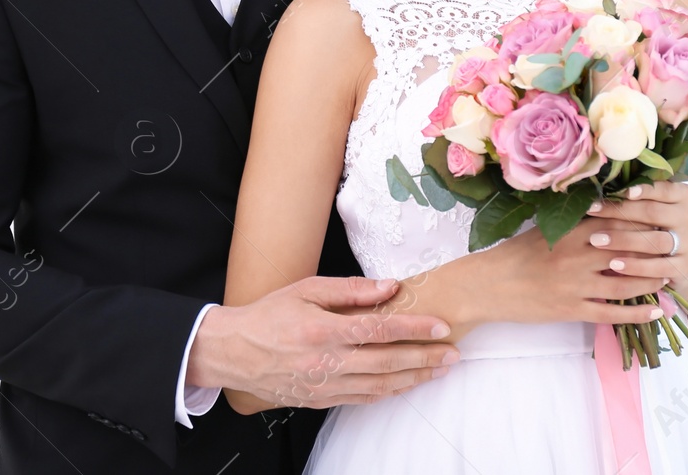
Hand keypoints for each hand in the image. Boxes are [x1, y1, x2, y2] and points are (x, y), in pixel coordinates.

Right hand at [191, 275, 459, 413]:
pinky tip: (406, 384)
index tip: (440, 326)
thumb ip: (350, 289)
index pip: (380, 329)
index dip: (414, 329)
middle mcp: (328, 362)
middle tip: (454, 354)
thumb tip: (389, 287)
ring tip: (440, 370)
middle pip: (387, 362)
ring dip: (414, 378)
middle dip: (425, 358)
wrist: (233, 353)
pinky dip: (389, 393)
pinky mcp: (321, 400)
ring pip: (380, 386)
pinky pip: (363, 399)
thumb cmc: (269, 315)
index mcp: (324, 330)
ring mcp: (325, 386)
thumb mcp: (306, 289)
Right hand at [425, 214, 671, 336]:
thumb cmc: (516, 254)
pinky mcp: (572, 310)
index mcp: (571, 231)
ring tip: (669, 279)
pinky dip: (637, 314)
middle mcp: (578, 256)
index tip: (664, 219)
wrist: (490, 285)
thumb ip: (574, 221)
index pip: (618, 222)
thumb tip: (605, 209)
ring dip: (652, 281)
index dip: (644, 221)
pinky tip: (656, 312)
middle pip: (628, 251)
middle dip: (655, 250)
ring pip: (627, 283)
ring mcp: (576, 285)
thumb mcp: (544, 229)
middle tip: (676, 248)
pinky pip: (613, 314)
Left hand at [585, 181, 687, 296]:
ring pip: (656, 241)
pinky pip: (659, 267)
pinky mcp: (685, 267)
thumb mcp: (652, 207)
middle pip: (654, 213)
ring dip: (624, 240)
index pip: (663, 188)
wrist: (680, 260)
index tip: (617, 190)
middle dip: (620, 211)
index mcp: (684, 196)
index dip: (641, 188)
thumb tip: (602, 181)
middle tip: (592, 210)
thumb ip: (635, 195)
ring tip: (597, 240)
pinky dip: (636, 266)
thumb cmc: (656, 226)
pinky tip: (614, 265)